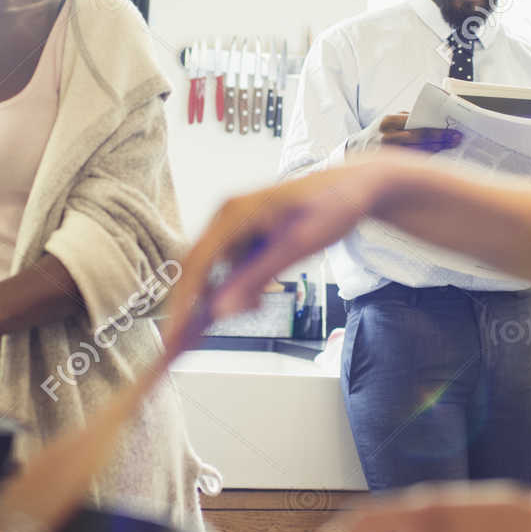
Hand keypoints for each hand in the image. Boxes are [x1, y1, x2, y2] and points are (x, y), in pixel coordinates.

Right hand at [159, 159, 401, 357]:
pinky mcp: (247, 234)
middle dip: (191, 308)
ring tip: (220, 329)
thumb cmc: (330, 206)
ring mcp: (236, 225)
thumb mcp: (297, 246)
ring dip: (217, 301)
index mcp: (235, 213)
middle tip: (181, 345)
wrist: (353, 186)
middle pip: (198, 269)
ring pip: (214, 272)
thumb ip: (257, 277)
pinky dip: (236, 290)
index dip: (183, 303)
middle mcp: (227, 216)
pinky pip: (231, 268)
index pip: (197, 264)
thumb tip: (222, 309)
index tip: (176, 335)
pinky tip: (252, 303)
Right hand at [346, 111, 460, 155]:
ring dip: (436, 151)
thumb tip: (434, 120)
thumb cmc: (379, 132)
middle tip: (457, 140)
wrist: (357, 149)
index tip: (453, 132)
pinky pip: (412, 164)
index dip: (438, 130)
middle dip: (441, 140)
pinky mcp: (388, 166)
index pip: (417, 125)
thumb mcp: (389, 120)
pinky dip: (426, 161)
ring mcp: (387, 153)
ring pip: (418, 154)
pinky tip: (436, 158)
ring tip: (450, 148)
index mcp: (388, 122)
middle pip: (420, 140)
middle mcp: (386, 137)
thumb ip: (408, 118)